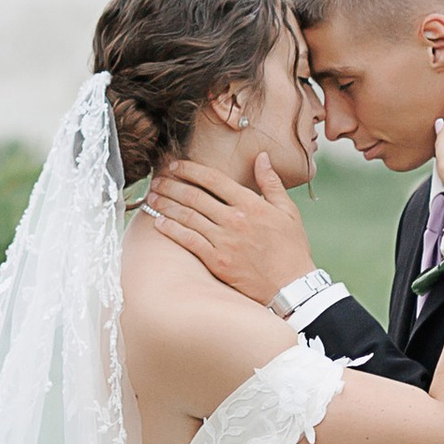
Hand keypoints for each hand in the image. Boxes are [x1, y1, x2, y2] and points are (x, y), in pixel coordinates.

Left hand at [141, 151, 314, 303]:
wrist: (291, 286)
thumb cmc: (291, 248)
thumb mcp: (288, 211)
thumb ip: (271, 182)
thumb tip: (262, 157)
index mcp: (251, 204)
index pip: (214, 179)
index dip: (191, 170)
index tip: (175, 165)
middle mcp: (235, 220)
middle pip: (195, 196)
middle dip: (171, 184)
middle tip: (156, 178)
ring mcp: (224, 241)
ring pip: (188, 217)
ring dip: (166, 204)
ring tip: (152, 196)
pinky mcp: (217, 261)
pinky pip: (189, 241)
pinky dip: (172, 230)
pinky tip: (159, 223)